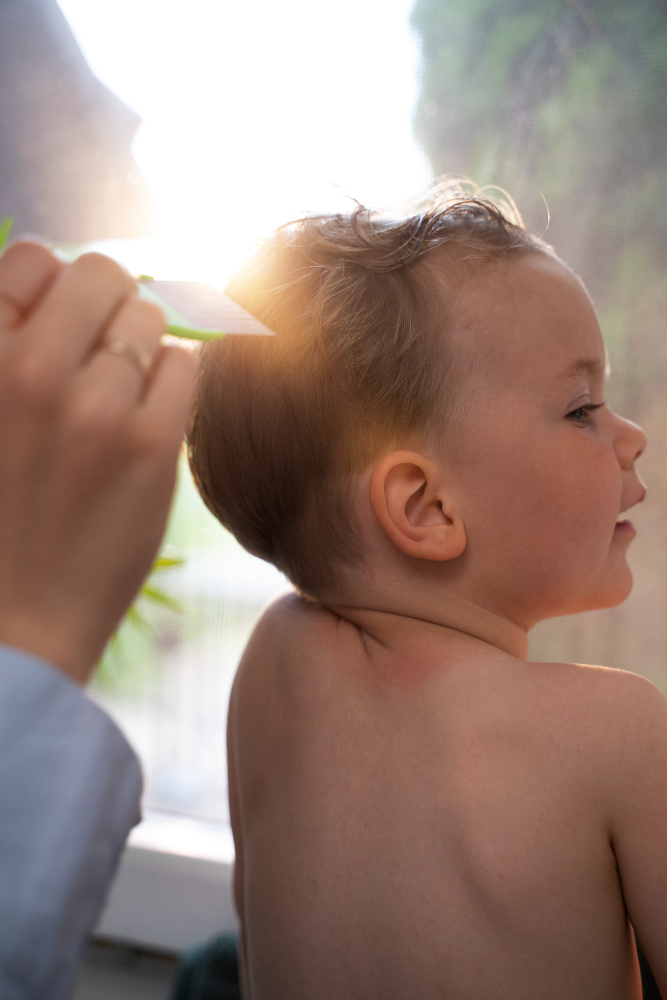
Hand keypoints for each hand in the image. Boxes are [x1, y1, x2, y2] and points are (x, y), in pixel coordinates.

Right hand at [0, 241, 195, 683]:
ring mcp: (92, 407)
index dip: (49, 286)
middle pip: (99, 273)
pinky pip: (185, 364)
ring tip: (118, 394)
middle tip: (97, 348)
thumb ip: (4, 345)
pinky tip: (147, 418)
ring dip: (139, 345)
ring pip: (148, 315)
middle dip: (103, 301)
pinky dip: (171, 382)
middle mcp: (24, 369)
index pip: (29, 258)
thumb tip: (49, 277)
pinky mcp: (149, 446)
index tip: (55, 320)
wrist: (11, 624)